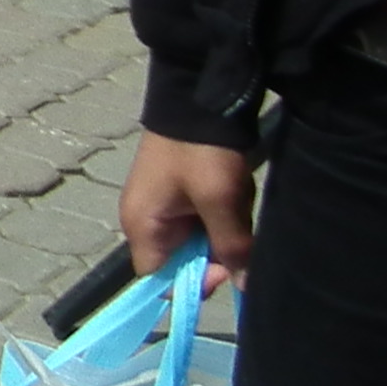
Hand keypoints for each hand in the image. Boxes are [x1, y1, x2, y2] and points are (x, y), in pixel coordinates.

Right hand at [119, 131, 256, 287]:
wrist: (198, 99)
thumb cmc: (200, 152)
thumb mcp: (219, 200)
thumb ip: (231, 247)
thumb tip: (244, 286)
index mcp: (142, 225)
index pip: (158, 280)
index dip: (192, 283)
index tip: (225, 268)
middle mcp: (146, 221)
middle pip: (181, 263)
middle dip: (215, 255)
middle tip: (238, 235)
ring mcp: (162, 207)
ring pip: (198, 243)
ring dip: (223, 234)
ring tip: (236, 206)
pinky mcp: (179, 196)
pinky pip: (203, 223)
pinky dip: (222, 217)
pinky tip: (233, 198)